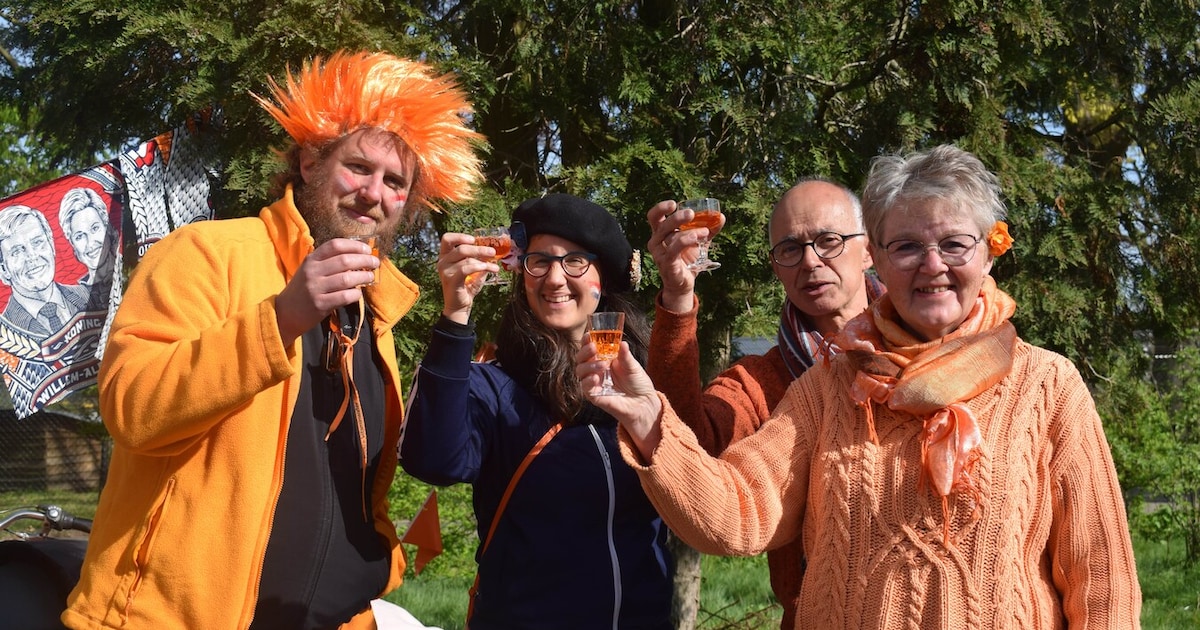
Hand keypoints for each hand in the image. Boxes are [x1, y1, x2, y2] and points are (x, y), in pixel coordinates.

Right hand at [276, 238, 378, 345]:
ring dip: (363, 276)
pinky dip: (355, 294)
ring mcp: (315, 288)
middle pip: (344, 260)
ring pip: (347, 278)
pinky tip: (358, 293)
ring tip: (370, 277)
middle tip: (375, 263)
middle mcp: (312, 271)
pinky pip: (344, 297)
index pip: (335, 245)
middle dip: (364, 260)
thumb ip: (329, 262)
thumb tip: (359, 257)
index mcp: (311, 259)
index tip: (367, 250)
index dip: (354, 245)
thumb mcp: (311, 270)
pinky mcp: (320, 305)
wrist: (285, 313)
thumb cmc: (303, 290)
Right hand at [437, 232, 500, 323]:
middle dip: (479, 249)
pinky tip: (489, 269)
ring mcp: (445, 271)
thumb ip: (479, 259)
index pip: (447, 239)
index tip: (474, 239)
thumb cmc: (466, 286)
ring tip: (495, 266)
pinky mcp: (451, 280)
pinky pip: (466, 269)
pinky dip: (480, 267)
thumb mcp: (474, 269)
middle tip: (492, 252)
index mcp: (445, 256)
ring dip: (484, 261)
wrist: (460, 306)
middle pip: (461, 248)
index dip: (460, 236)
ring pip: (466, 259)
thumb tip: (492, 250)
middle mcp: (442, 262)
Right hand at [576, 340, 662, 458]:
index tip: (588, 335)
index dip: (586, 341)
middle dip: (584, 351)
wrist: (643, 402)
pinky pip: (584, 387)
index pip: (590, 349)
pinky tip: (595, 378)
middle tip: (593, 348)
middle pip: (581, 358)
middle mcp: (596, 370)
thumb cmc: (638, 383)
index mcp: (604, 359)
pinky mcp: (594, 395)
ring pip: (580, 371)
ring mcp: (594, 382)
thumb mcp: (633, 366)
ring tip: (602, 365)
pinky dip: (587, 381)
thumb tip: (622, 343)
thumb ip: (625, 355)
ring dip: (588, 366)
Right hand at [646, 200, 725, 311]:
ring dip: (689, 232)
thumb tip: (720, 216)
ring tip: (705, 232)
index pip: (654, 216)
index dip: (661, 208)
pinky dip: (686, 242)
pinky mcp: (666, 264)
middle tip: (691, 213)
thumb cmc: (688, 259)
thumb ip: (708, 228)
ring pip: (671, 237)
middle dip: (676, 217)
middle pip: (661, 224)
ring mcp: (659, 254)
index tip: (673, 204)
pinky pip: (673, 250)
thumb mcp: (698, 242)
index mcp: (661, 233)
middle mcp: (656, 242)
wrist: (684, 283)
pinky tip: (697, 239)